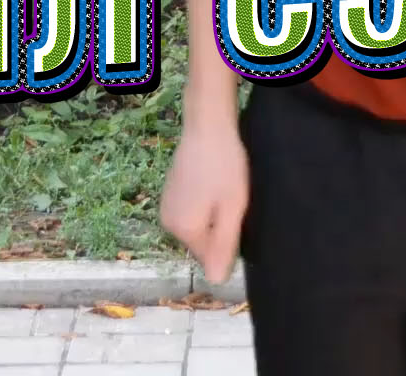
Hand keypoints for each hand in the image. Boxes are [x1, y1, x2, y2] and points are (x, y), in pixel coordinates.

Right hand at [159, 115, 249, 285]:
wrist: (208, 124)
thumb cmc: (225, 167)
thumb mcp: (232, 209)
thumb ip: (223, 247)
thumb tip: (215, 282)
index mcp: (183, 230)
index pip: (210, 256)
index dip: (229, 239)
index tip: (238, 214)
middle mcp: (168, 222)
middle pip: (203, 240)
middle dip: (220, 226)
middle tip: (233, 200)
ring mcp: (167, 205)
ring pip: (199, 224)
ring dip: (214, 213)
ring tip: (225, 188)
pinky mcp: (171, 191)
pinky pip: (192, 210)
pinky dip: (206, 201)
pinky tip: (215, 181)